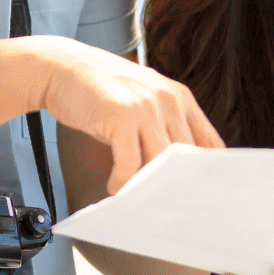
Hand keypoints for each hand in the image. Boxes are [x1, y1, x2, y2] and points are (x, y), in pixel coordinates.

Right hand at [25, 36, 223, 192]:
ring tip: (137, 200)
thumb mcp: (143, 99)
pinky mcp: (121, 117)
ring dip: (148, 187)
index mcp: (179, 96)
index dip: (208, 172)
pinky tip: (113, 186)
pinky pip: (129, 164)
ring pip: (161, 163)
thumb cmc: (102, 90)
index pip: (210, 143)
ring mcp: (145, 108)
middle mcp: (168, 100)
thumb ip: (163, 125)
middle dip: (178, 186)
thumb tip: (175, 170)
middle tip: (167, 207)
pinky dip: (122, 182)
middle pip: (187, 158)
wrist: (63, 67)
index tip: (200, 194)